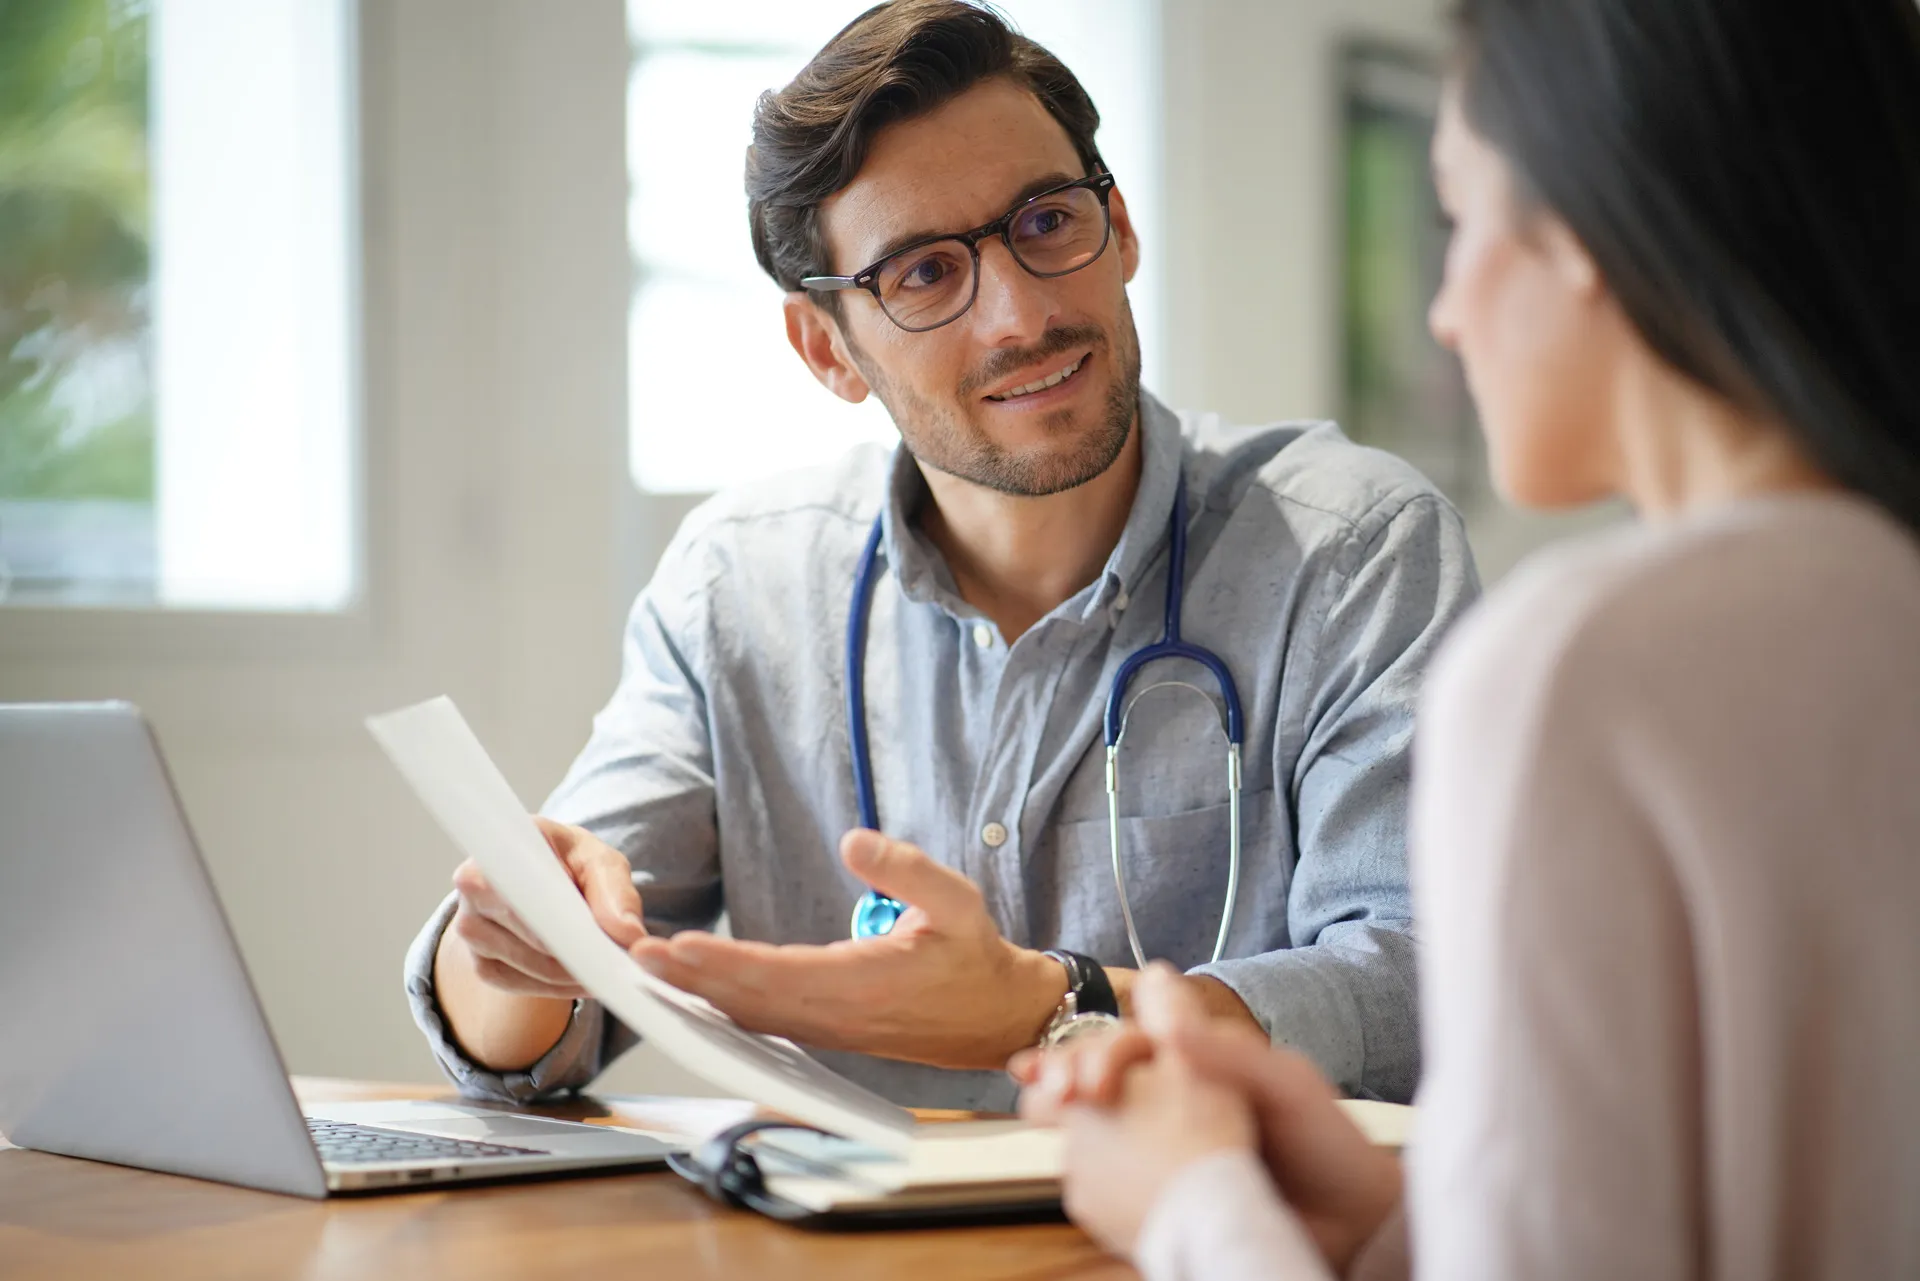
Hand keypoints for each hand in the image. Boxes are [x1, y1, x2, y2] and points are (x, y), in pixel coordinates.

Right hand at [446, 816, 647, 997]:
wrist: (541, 879)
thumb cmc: (571, 863)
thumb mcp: (601, 863)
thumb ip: (617, 893)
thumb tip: (629, 935)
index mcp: (501, 845)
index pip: (526, 885)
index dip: (563, 917)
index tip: (599, 939)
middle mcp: (473, 884)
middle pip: (532, 932)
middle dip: (580, 950)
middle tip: (619, 962)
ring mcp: (471, 927)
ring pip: (533, 965)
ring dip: (576, 973)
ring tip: (608, 966)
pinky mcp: (481, 963)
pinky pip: (524, 985)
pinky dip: (560, 986)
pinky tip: (582, 976)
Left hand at [628, 829, 1064, 1069]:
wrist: (995, 1017)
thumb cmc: (973, 955)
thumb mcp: (957, 899)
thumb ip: (905, 868)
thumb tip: (853, 839)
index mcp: (864, 983)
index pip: (779, 974)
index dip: (726, 961)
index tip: (680, 944)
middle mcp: (836, 1013)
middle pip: (746, 999)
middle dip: (688, 978)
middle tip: (634, 954)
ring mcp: (826, 1028)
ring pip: (747, 1014)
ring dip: (695, 993)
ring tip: (646, 967)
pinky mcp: (822, 1029)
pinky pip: (760, 1021)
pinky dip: (719, 1005)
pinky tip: (689, 990)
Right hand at [1022, 963, 1402, 1272]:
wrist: (1356, 1227)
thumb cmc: (1332, 1148)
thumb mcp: (1287, 1087)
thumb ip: (1229, 1055)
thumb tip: (1167, 1022)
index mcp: (1207, 1061)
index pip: (1139, 1040)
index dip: (1104, 1049)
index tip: (1082, 1073)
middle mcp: (1184, 1094)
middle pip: (1111, 1071)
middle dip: (1069, 1069)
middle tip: (1043, 1089)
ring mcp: (1176, 1139)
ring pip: (1108, 1115)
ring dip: (1067, 1107)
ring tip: (1037, 1107)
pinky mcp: (1173, 1185)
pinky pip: (1120, 1165)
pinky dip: (1086, 1157)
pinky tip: (1067, 1159)